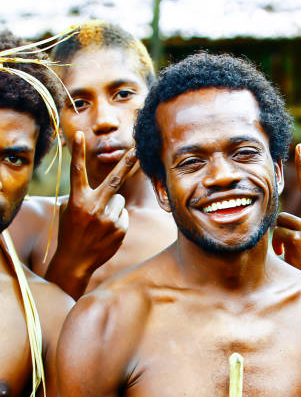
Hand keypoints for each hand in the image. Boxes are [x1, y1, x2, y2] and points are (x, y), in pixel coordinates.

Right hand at [55, 130, 138, 277]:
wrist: (76, 260)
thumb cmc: (70, 232)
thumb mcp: (68, 211)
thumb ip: (84, 196)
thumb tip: (107, 189)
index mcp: (77, 200)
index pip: (77, 172)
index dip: (77, 153)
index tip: (78, 135)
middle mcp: (93, 207)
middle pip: (114, 180)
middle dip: (126, 163)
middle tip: (137, 149)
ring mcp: (108, 219)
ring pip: (119, 200)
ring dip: (113, 206)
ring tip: (100, 222)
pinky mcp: (120, 229)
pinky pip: (123, 215)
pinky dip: (117, 220)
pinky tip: (105, 231)